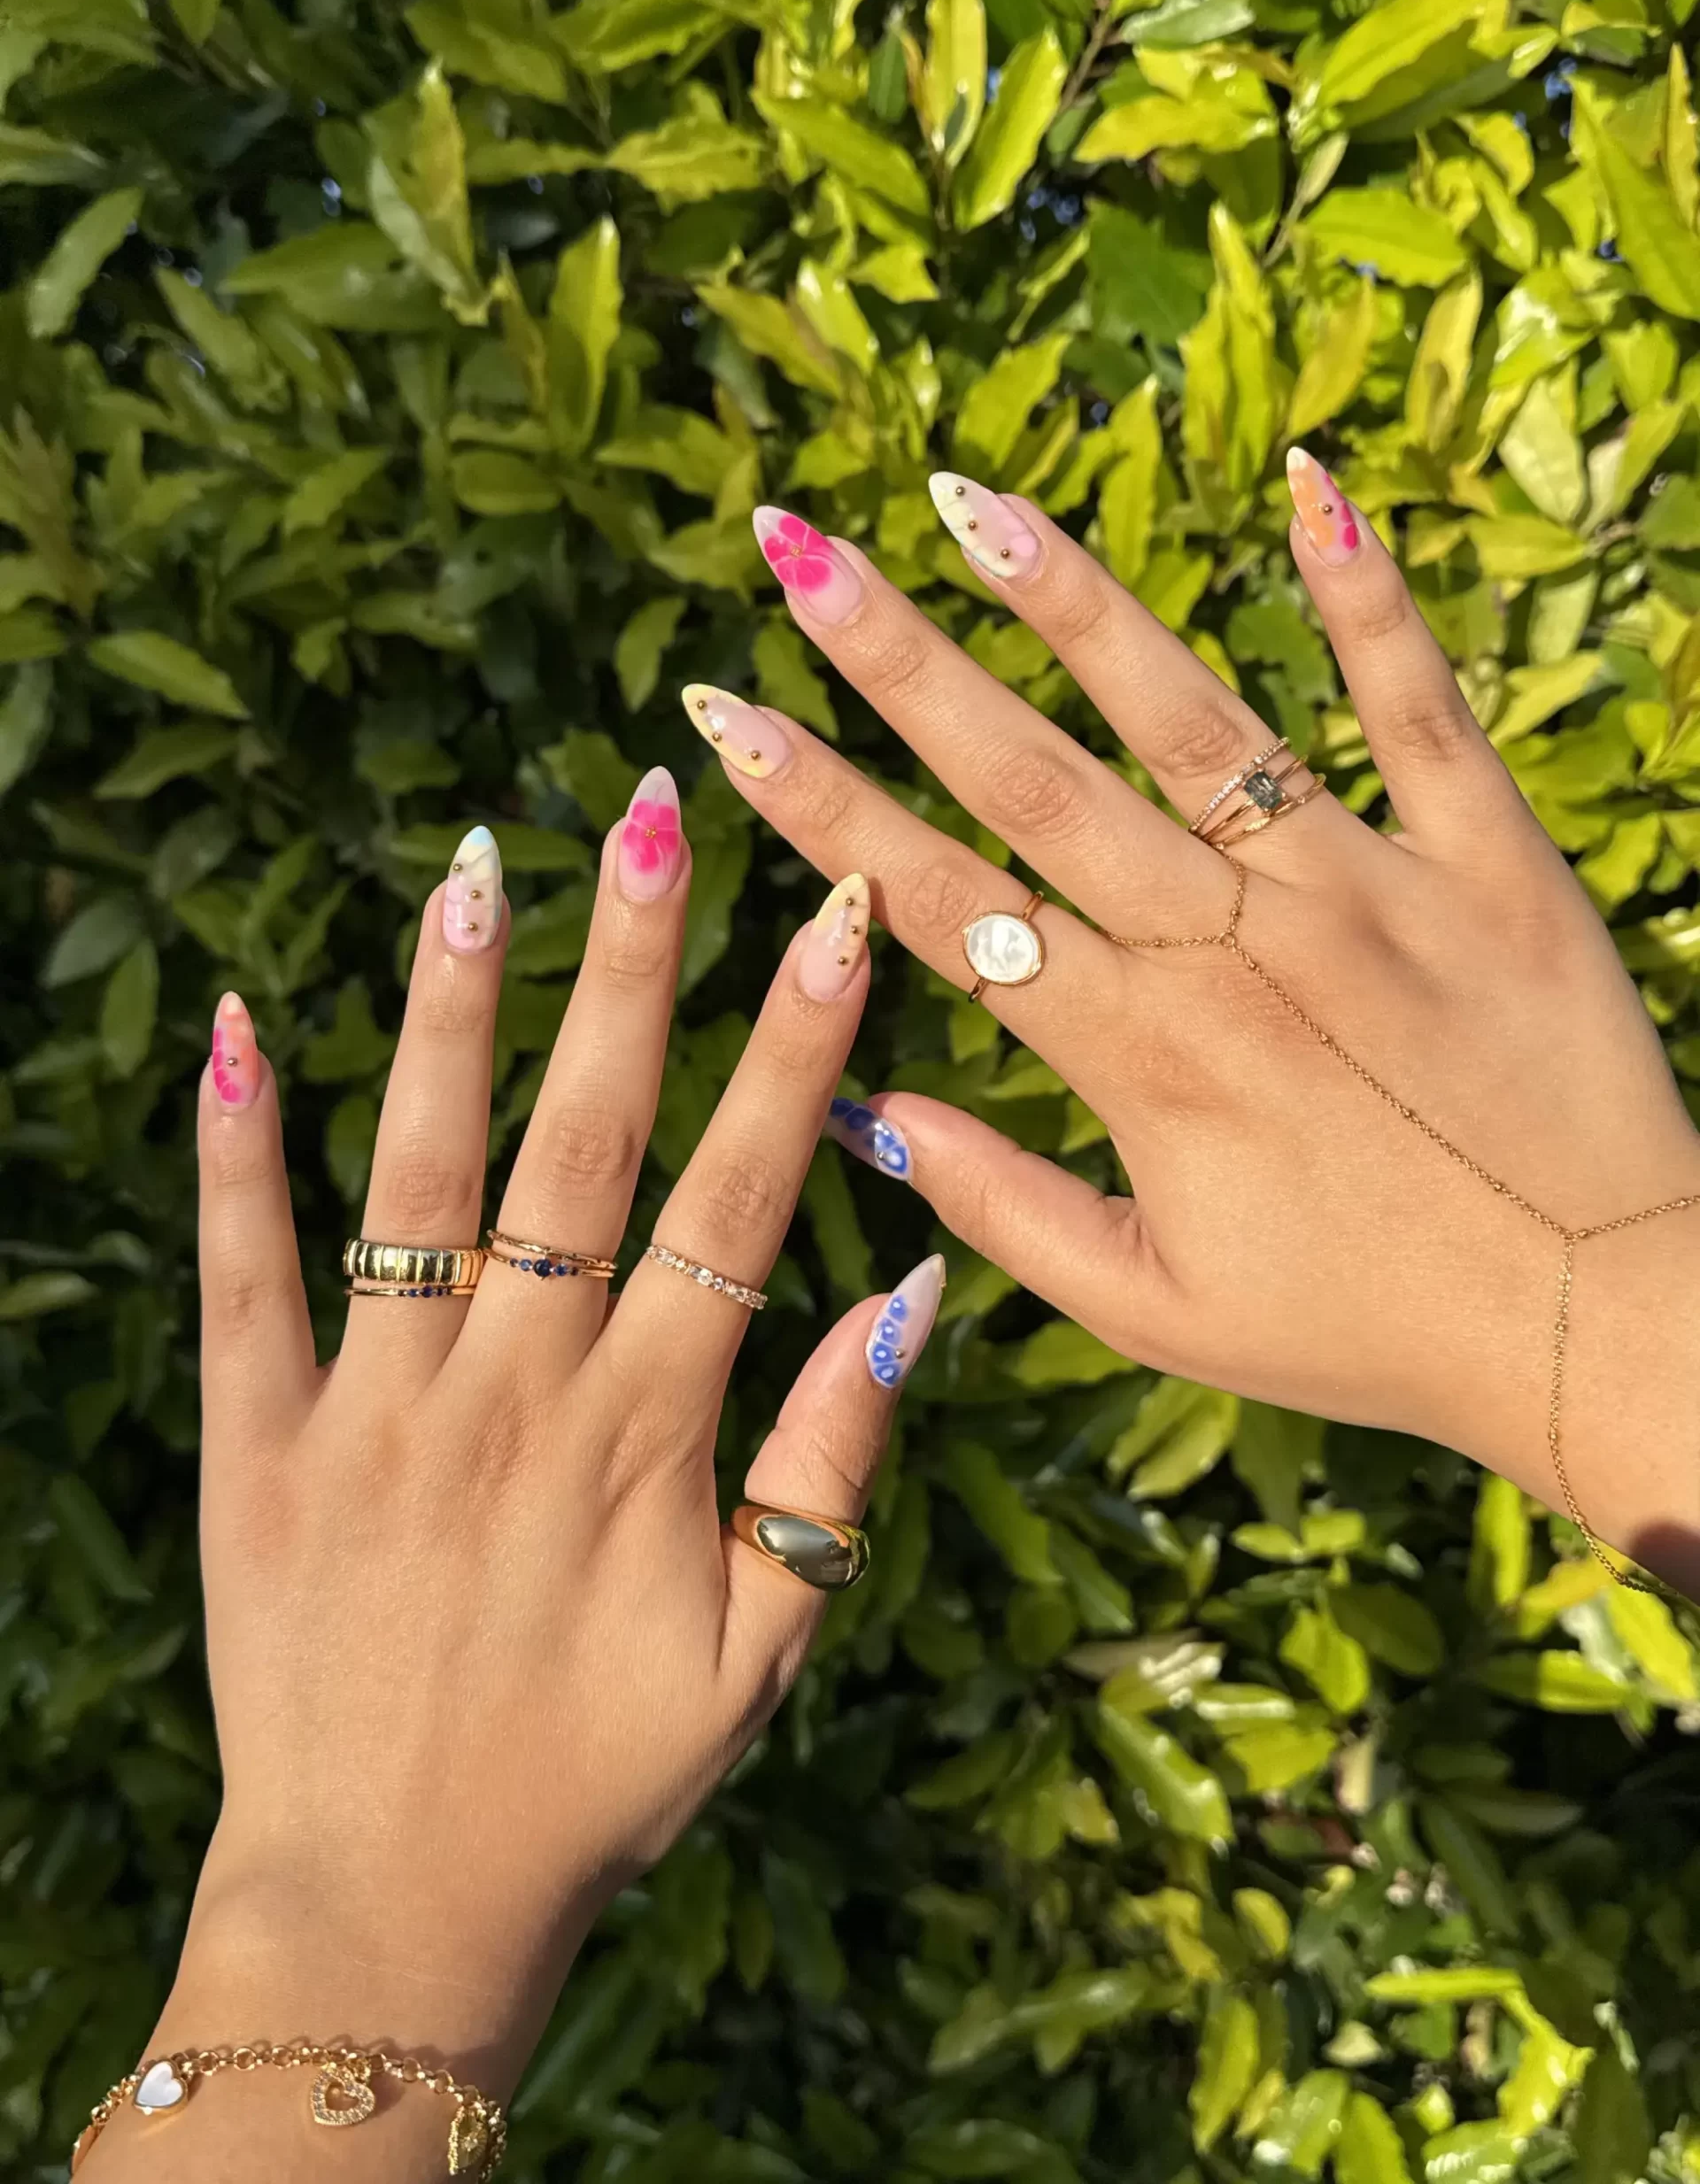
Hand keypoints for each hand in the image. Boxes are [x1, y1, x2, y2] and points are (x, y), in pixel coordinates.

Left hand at [97, 794, 942, 2175]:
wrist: (393, 1907)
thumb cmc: (600, 1780)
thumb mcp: (764, 1650)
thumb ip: (835, 1464)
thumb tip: (919, 1289)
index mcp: (645, 1432)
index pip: (740, 1197)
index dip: (794, 1050)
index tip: (833, 917)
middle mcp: (514, 1391)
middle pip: (587, 1142)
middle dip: (633, 971)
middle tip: (653, 816)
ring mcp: (376, 1409)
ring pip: (420, 1176)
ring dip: (450, 1013)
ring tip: (474, 867)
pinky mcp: (259, 1444)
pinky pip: (244, 1279)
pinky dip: (234, 1154)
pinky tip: (230, 1024)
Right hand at [683, 462, 1699, 1589]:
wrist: (1601, 1321)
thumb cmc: (1368, 1328)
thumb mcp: (1159, 1312)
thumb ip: (1003, 1206)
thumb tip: (868, 1112)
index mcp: (1143, 1058)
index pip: (945, 905)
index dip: (822, 808)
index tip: (722, 720)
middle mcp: (1233, 952)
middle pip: (1035, 780)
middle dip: (899, 661)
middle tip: (796, 552)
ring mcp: (1363, 889)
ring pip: (1195, 720)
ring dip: (1073, 604)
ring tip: (969, 504)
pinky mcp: (1487, 859)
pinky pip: (1417, 708)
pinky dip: (1366, 596)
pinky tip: (1308, 483)